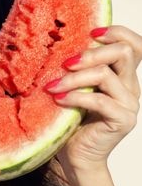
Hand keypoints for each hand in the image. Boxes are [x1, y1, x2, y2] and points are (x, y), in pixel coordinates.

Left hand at [46, 26, 140, 171]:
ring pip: (106, 75)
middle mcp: (129, 85)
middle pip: (124, 52)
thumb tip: (56, 40)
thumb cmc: (71, 116)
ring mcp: (129, 103)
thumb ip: (76, 66)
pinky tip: (59, 100)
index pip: (135, 44)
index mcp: (121, 73)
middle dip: (90, 53)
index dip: (117, 32)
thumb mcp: (74, 84)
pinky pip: (100, 101)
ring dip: (74, 78)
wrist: (76, 153)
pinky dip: (75, 97)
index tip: (91, 32)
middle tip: (65, 63)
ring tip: (52, 86)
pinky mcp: (123, 120)